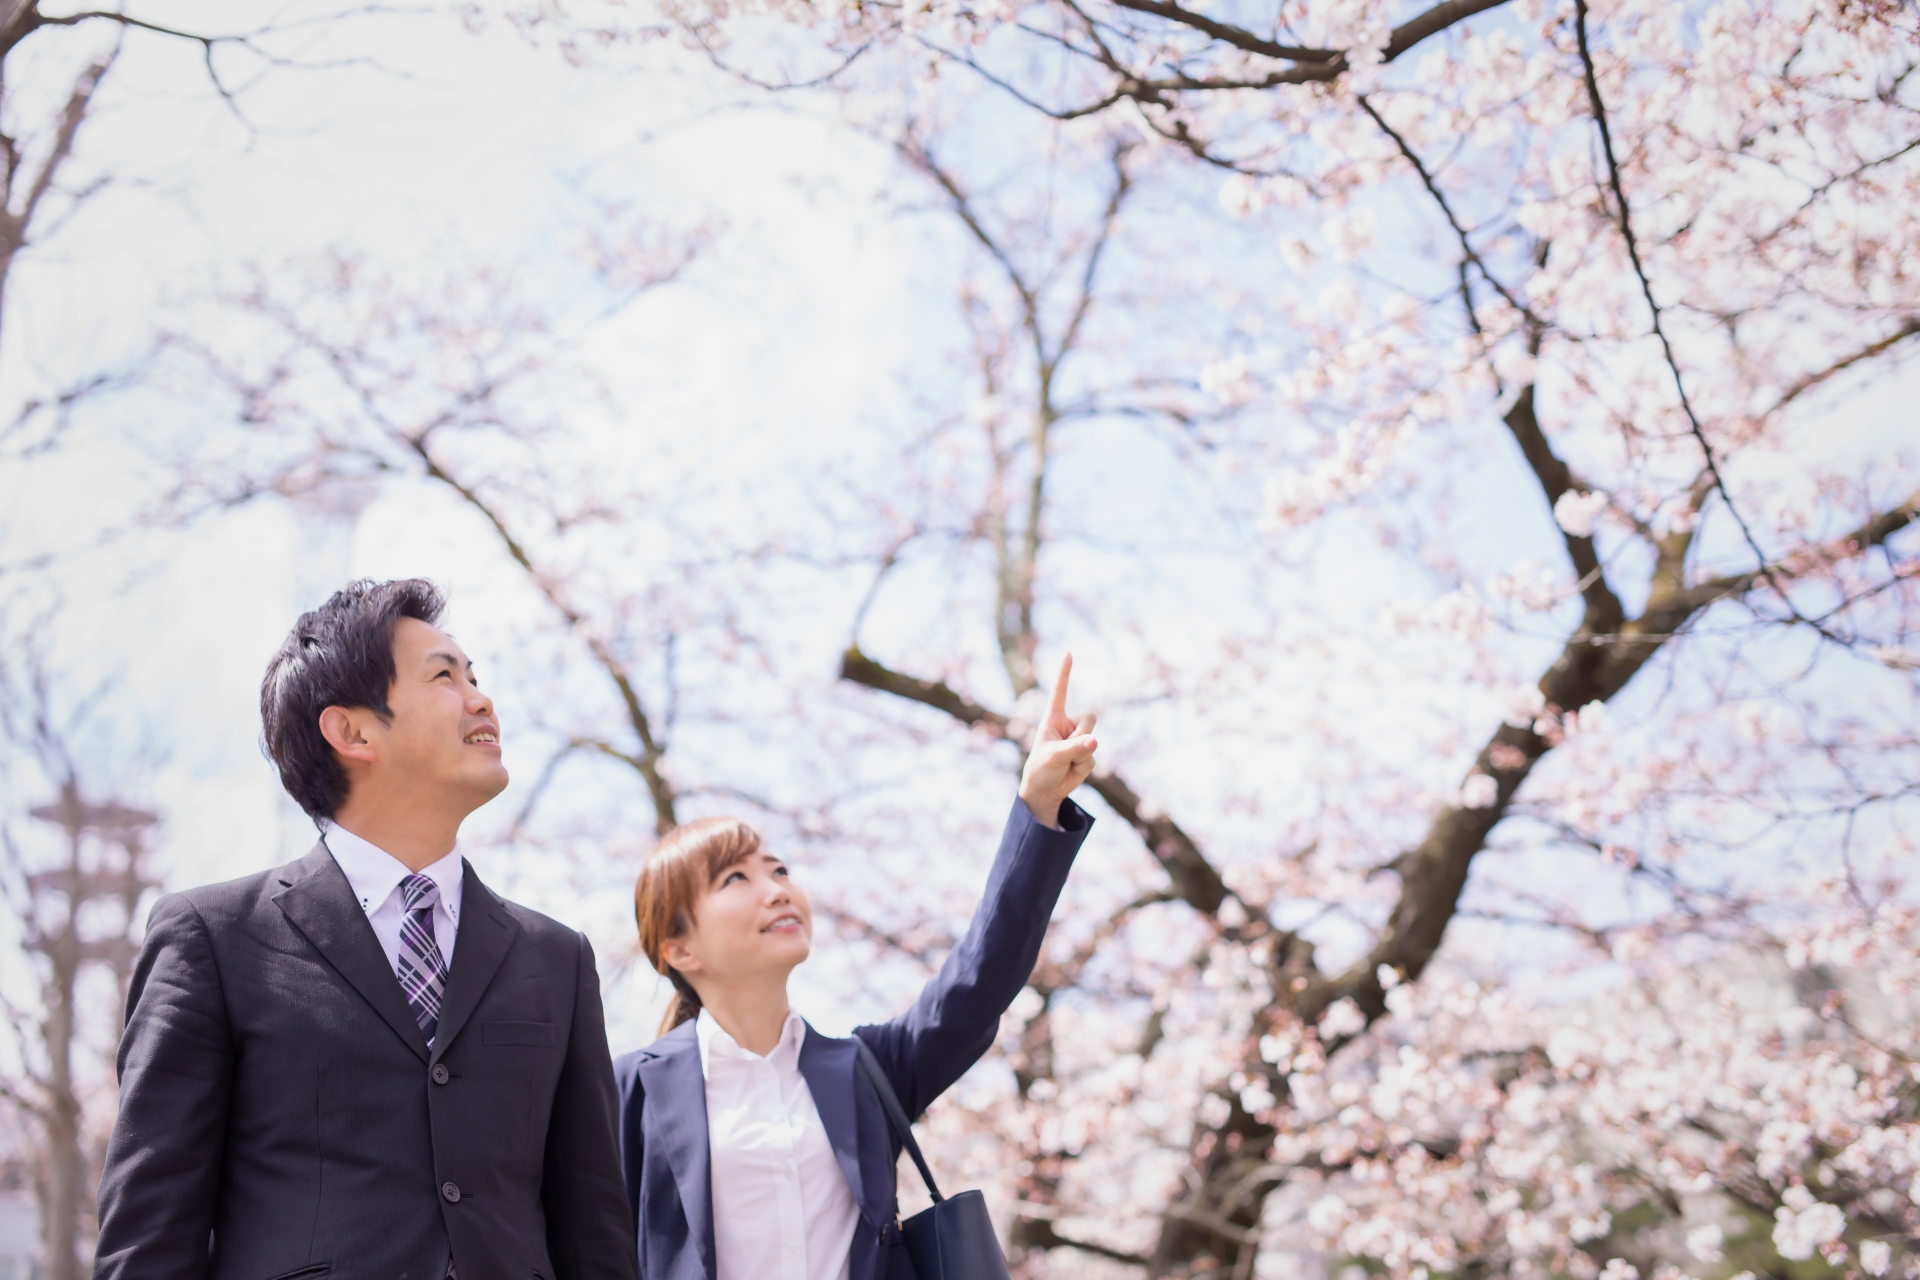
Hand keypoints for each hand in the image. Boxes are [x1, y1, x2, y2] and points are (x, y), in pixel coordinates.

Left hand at [1018, 653, 1097, 828]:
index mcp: (1053, 718)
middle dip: (1081, 735)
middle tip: (1066, 751)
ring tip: (1065, 764)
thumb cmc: (1041, 768)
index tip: (1068, 653)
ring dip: (1081, 755)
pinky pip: (1093, 757)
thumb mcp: (1053, 757)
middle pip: (1089, 718)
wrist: (1045, 791)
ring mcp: (1079, 739)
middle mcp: (1068, 725)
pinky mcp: (1087, 754)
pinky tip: (1071, 771)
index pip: (1060, 692)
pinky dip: (1083, 767)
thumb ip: (1074, 748)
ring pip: (1093, 739)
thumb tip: (1094, 741)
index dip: (1064, 673)